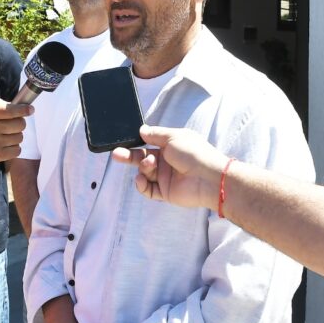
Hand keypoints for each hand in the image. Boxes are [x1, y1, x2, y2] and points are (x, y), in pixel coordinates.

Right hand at [0, 99, 29, 165]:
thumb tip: (17, 106)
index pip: (11, 110)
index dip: (24, 110)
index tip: (30, 110)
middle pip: (20, 125)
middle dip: (19, 124)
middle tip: (12, 126)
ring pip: (19, 138)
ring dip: (15, 137)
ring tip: (5, 137)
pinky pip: (16, 151)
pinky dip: (14, 148)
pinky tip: (5, 146)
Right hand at [112, 125, 227, 211]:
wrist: (208, 178)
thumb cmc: (193, 153)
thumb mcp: (173, 137)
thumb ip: (155, 134)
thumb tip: (141, 130)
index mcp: (170, 146)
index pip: (148, 144)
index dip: (136, 143)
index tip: (125, 141)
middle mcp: (167, 161)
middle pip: (142, 158)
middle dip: (128, 156)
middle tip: (116, 154)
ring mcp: (165, 177)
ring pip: (144, 173)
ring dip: (142, 168)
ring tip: (148, 166)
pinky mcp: (165, 192)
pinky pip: (148, 189)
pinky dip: (142, 185)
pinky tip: (141, 179)